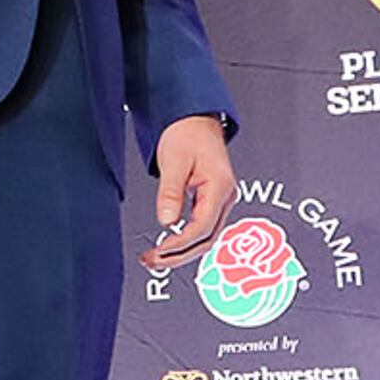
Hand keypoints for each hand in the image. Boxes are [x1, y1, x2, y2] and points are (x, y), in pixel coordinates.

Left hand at [147, 115, 232, 266]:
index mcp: (221, 187)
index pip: (202, 227)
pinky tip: (167, 244)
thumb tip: (167, 221)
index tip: (159, 250)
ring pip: (205, 236)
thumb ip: (171, 192)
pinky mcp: (212, 199)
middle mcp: (226, 196)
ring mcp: (221, 199)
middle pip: (207, 239)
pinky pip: (202, 227)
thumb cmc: (187, 133)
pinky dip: (184, 239)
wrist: (195, 118)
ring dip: (181, 251)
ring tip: (155, 257)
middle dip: (179, 255)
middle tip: (153, 261)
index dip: (180, 243)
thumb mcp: (174, 161)